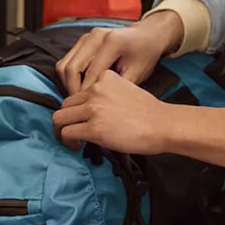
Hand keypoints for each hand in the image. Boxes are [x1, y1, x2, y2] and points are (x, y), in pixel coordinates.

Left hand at [53, 71, 170, 155]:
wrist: (164, 125)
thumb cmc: (150, 113)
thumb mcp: (126, 90)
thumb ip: (106, 95)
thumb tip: (90, 111)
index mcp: (104, 78)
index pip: (78, 92)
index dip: (77, 108)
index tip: (82, 119)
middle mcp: (95, 90)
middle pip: (65, 104)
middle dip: (67, 119)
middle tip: (74, 131)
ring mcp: (93, 109)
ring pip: (60, 118)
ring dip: (62, 130)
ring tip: (72, 140)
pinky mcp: (94, 128)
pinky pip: (67, 133)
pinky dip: (67, 141)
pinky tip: (77, 146)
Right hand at [55, 12, 182, 95]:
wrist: (146, 35)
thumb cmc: (145, 55)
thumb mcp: (137, 73)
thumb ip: (117, 87)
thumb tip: (98, 105)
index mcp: (111, 42)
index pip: (91, 73)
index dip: (88, 94)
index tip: (89, 111)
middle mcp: (95, 36)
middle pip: (71, 67)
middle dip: (73, 90)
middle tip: (80, 106)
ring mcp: (86, 37)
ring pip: (63, 64)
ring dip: (67, 83)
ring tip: (78, 98)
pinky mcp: (81, 41)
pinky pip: (66, 61)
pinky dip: (68, 77)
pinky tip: (78, 87)